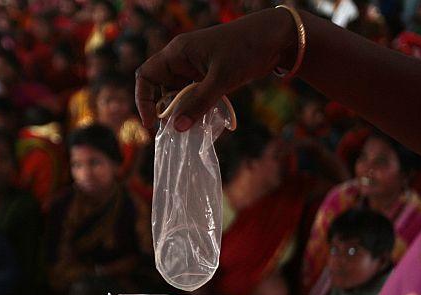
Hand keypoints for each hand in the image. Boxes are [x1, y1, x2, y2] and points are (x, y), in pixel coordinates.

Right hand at [136, 8, 296, 131]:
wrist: (276, 38)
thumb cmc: (246, 50)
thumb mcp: (221, 79)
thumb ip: (198, 103)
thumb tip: (177, 128)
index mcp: (177, 53)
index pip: (146, 76)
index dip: (143, 100)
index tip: (152, 123)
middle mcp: (182, 59)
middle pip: (160, 87)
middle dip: (164, 109)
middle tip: (174, 130)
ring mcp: (195, 67)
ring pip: (178, 93)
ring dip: (181, 110)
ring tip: (190, 128)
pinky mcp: (208, 74)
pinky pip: (193, 94)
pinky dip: (195, 107)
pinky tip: (202, 121)